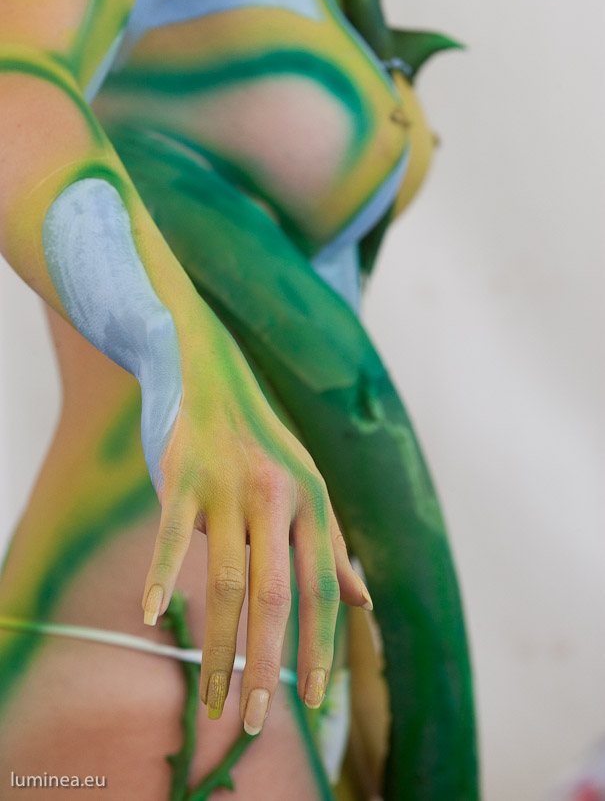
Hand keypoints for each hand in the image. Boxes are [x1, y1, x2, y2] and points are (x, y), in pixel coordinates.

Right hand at [140, 329, 371, 734]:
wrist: (210, 376)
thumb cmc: (262, 442)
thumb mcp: (309, 486)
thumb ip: (333, 544)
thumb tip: (363, 602)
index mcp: (313, 500)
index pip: (324, 587)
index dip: (319, 645)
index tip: (310, 700)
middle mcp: (278, 495)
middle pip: (278, 595)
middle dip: (269, 664)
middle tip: (257, 722)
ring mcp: (230, 485)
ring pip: (227, 580)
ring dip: (219, 648)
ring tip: (212, 700)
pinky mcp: (185, 476)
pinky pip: (171, 534)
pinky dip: (159, 574)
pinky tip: (149, 614)